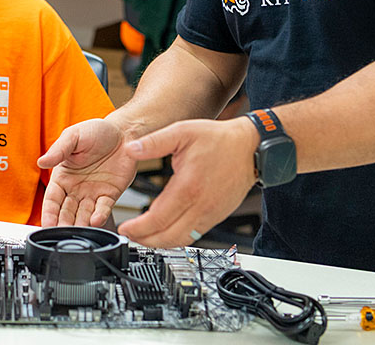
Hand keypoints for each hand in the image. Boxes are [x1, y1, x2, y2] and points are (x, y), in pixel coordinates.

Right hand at [37, 118, 138, 226]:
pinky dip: (100, 216)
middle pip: (66, 212)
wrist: (123, 131)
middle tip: (62, 233)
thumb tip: (42, 161)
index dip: (49, 213)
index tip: (46, 224)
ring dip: (81, 224)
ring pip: (84, 214)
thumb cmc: (96, 131)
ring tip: (79, 230)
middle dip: (63, 224)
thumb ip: (59, 150)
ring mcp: (93, 193)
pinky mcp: (110, 195)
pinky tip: (96, 220)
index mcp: (63, 176)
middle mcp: (76, 188)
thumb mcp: (73, 136)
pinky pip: (104, 209)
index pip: (52, 200)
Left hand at [117, 118, 257, 246]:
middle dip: (145, 241)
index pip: (158, 219)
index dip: (138, 229)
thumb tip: (130, 149)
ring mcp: (210, 214)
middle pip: (168, 237)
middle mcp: (200, 206)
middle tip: (130, 236)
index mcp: (188, 187)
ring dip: (160, 243)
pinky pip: (194, 235)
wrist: (250, 148)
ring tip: (144, 237)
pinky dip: (177, 239)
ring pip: (182, 240)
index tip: (125, 229)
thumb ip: (155, 142)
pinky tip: (166, 232)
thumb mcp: (182, 132)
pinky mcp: (217, 216)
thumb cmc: (219, 140)